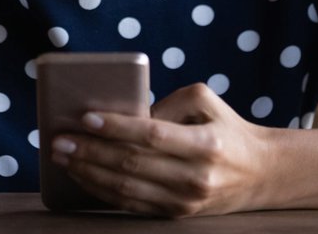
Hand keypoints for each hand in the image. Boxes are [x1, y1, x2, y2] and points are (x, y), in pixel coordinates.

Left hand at [51, 83, 275, 217]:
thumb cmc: (225, 128)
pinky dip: (101, 191)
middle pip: (132, 164)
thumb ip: (167, 103)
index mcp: (205, 145)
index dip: (117, 127)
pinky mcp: (176, 215)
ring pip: (126, 189)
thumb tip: (126, 117)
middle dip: (90, 151)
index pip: (152, 136)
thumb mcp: (205, 101)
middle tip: (59, 139)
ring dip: (88, 172)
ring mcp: (185, 202)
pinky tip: (81, 175)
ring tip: (62, 156)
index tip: (86, 118)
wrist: (259, 173)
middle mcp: (195, 177)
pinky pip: (131, 205)